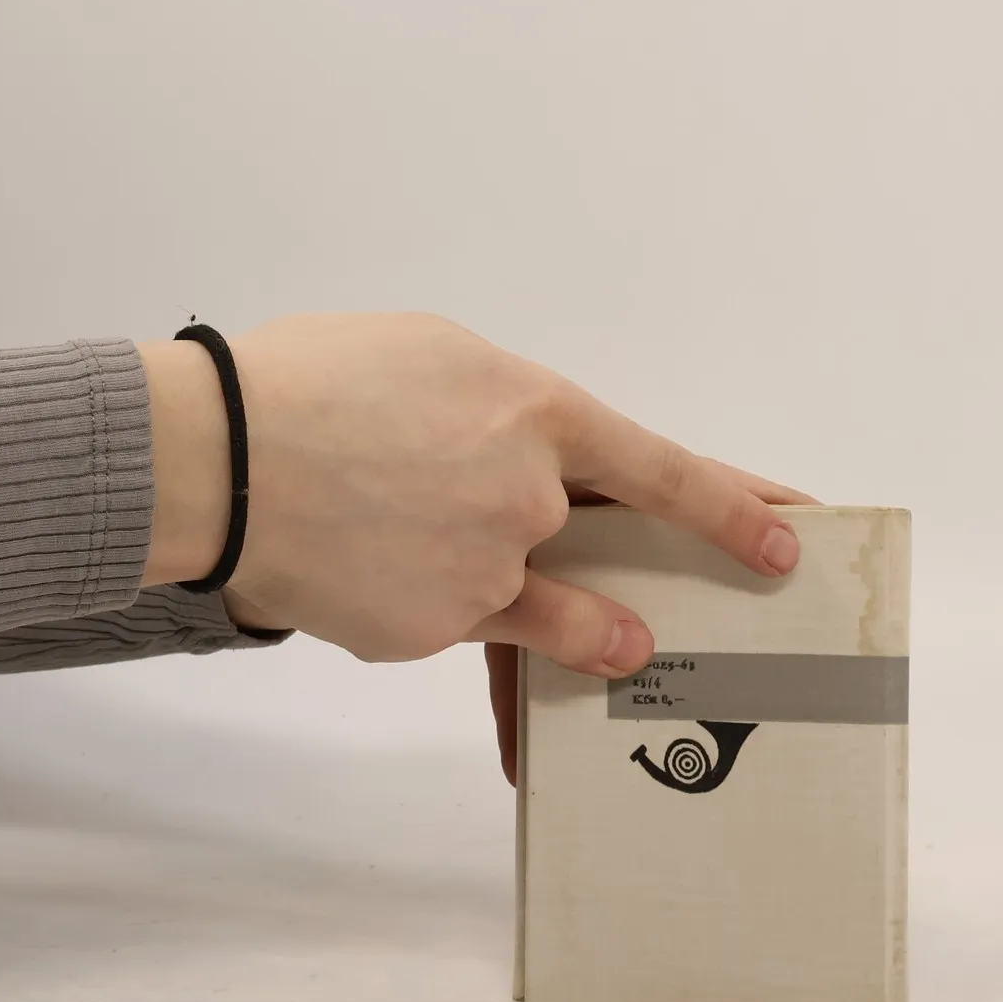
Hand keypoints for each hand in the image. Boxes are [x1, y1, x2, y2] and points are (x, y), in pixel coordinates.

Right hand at [139, 316, 812, 760]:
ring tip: (627, 648)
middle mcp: (529, 499)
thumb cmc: (312, 380)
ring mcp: (485, 572)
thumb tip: (518, 448)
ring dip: (600, 635)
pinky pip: (461, 626)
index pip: (664, 468)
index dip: (733, 506)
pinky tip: (397, 584)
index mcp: (536, 411)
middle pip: (612, 545)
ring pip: (559, 614)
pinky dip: (440, 609)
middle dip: (663, 565)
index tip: (787, 539)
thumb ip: (498, 405)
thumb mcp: (430, 354)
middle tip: (723, 586)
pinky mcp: (433, 628)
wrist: (215, 460)